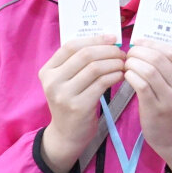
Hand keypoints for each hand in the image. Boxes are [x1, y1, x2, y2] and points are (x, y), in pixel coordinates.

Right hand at [38, 35, 124, 172]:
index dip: (95, 39)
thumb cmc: (72, 102)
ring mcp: (64, 94)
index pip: (71, 46)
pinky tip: (121, 76)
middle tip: (122, 53)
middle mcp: (52, 81)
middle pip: (85, 55)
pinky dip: (115, 76)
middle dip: (108, 50)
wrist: (67, 134)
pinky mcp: (78, 106)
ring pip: (95, 68)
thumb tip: (107, 40)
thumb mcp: (66, 81)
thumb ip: (77, 62)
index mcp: (47, 70)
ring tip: (124, 64)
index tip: (113, 38)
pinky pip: (102, 83)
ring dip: (114, 63)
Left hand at [126, 39, 171, 171]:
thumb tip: (142, 46)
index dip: (152, 43)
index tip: (139, 42)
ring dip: (133, 64)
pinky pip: (142, 85)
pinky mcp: (156, 109)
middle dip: (139, 52)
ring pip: (149, 70)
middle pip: (159, 59)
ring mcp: (171, 99)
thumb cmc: (171, 108)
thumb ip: (167, 69)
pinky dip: (131, 76)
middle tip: (129, 54)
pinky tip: (126, 76)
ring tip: (126, 65)